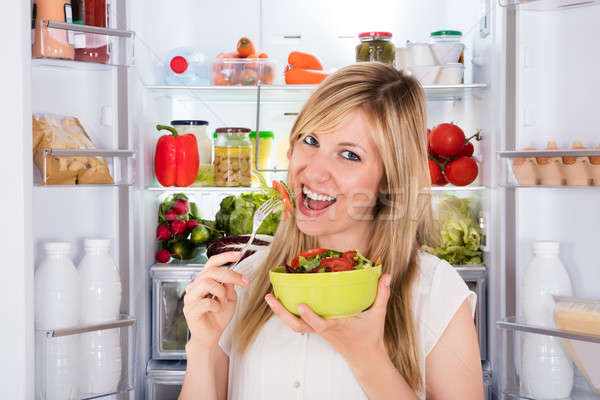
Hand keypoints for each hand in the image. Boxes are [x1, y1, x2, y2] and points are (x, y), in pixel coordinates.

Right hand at [182, 251, 248, 349]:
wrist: (211, 336)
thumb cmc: (219, 317)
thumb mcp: (230, 298)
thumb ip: (230, 285)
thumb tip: (233, 272)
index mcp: (204, 280)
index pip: (212, 263)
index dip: (225, 256)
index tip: (239, 254)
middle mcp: (194, 286)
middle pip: (211, 271)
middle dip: (230, 275)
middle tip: (244, 281)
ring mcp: (190, 298)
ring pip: (206, 283)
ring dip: (221, 292)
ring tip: (224, 301)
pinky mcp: (189, 310)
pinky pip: (205, 302)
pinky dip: (216, 305)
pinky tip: (217, 310)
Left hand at [265, 273, 391, 362]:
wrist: (365, 357)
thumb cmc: (370, 337)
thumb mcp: (378, 315)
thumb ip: (381, 295)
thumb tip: (386, 276)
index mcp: (337, 327)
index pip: (321, 324)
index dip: (310, 315)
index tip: (301, 304)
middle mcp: (324, 330)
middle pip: (298, 326)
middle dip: (282, 313)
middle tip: (270, 298)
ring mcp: (319, 331)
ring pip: (295, 325)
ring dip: (281, 313)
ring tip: (270, 298)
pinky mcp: (317, 330)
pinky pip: (298, 323)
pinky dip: (288, 314)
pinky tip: (282, 301)